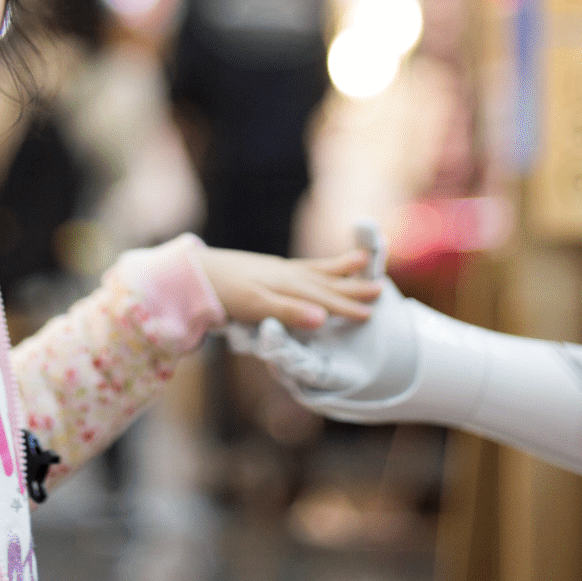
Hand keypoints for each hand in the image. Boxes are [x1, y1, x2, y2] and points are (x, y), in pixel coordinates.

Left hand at [201, 248, 378, 329]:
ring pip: (321, 271)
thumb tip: (322, 318)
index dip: (346, 307)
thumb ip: (290, 313)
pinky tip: (330, 264)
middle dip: (353, 289)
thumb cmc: (227, 293)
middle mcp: (290, 275)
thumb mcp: (256, 307)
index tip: (370, 314)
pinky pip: (308, 264)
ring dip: (343, 270)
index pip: (324, 299)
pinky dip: (325, 264)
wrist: (201, 272)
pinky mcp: (274, 267)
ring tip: (365, 262)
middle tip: (379, 292)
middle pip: (328, 284)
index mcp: (289, 287)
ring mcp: (283, 268)